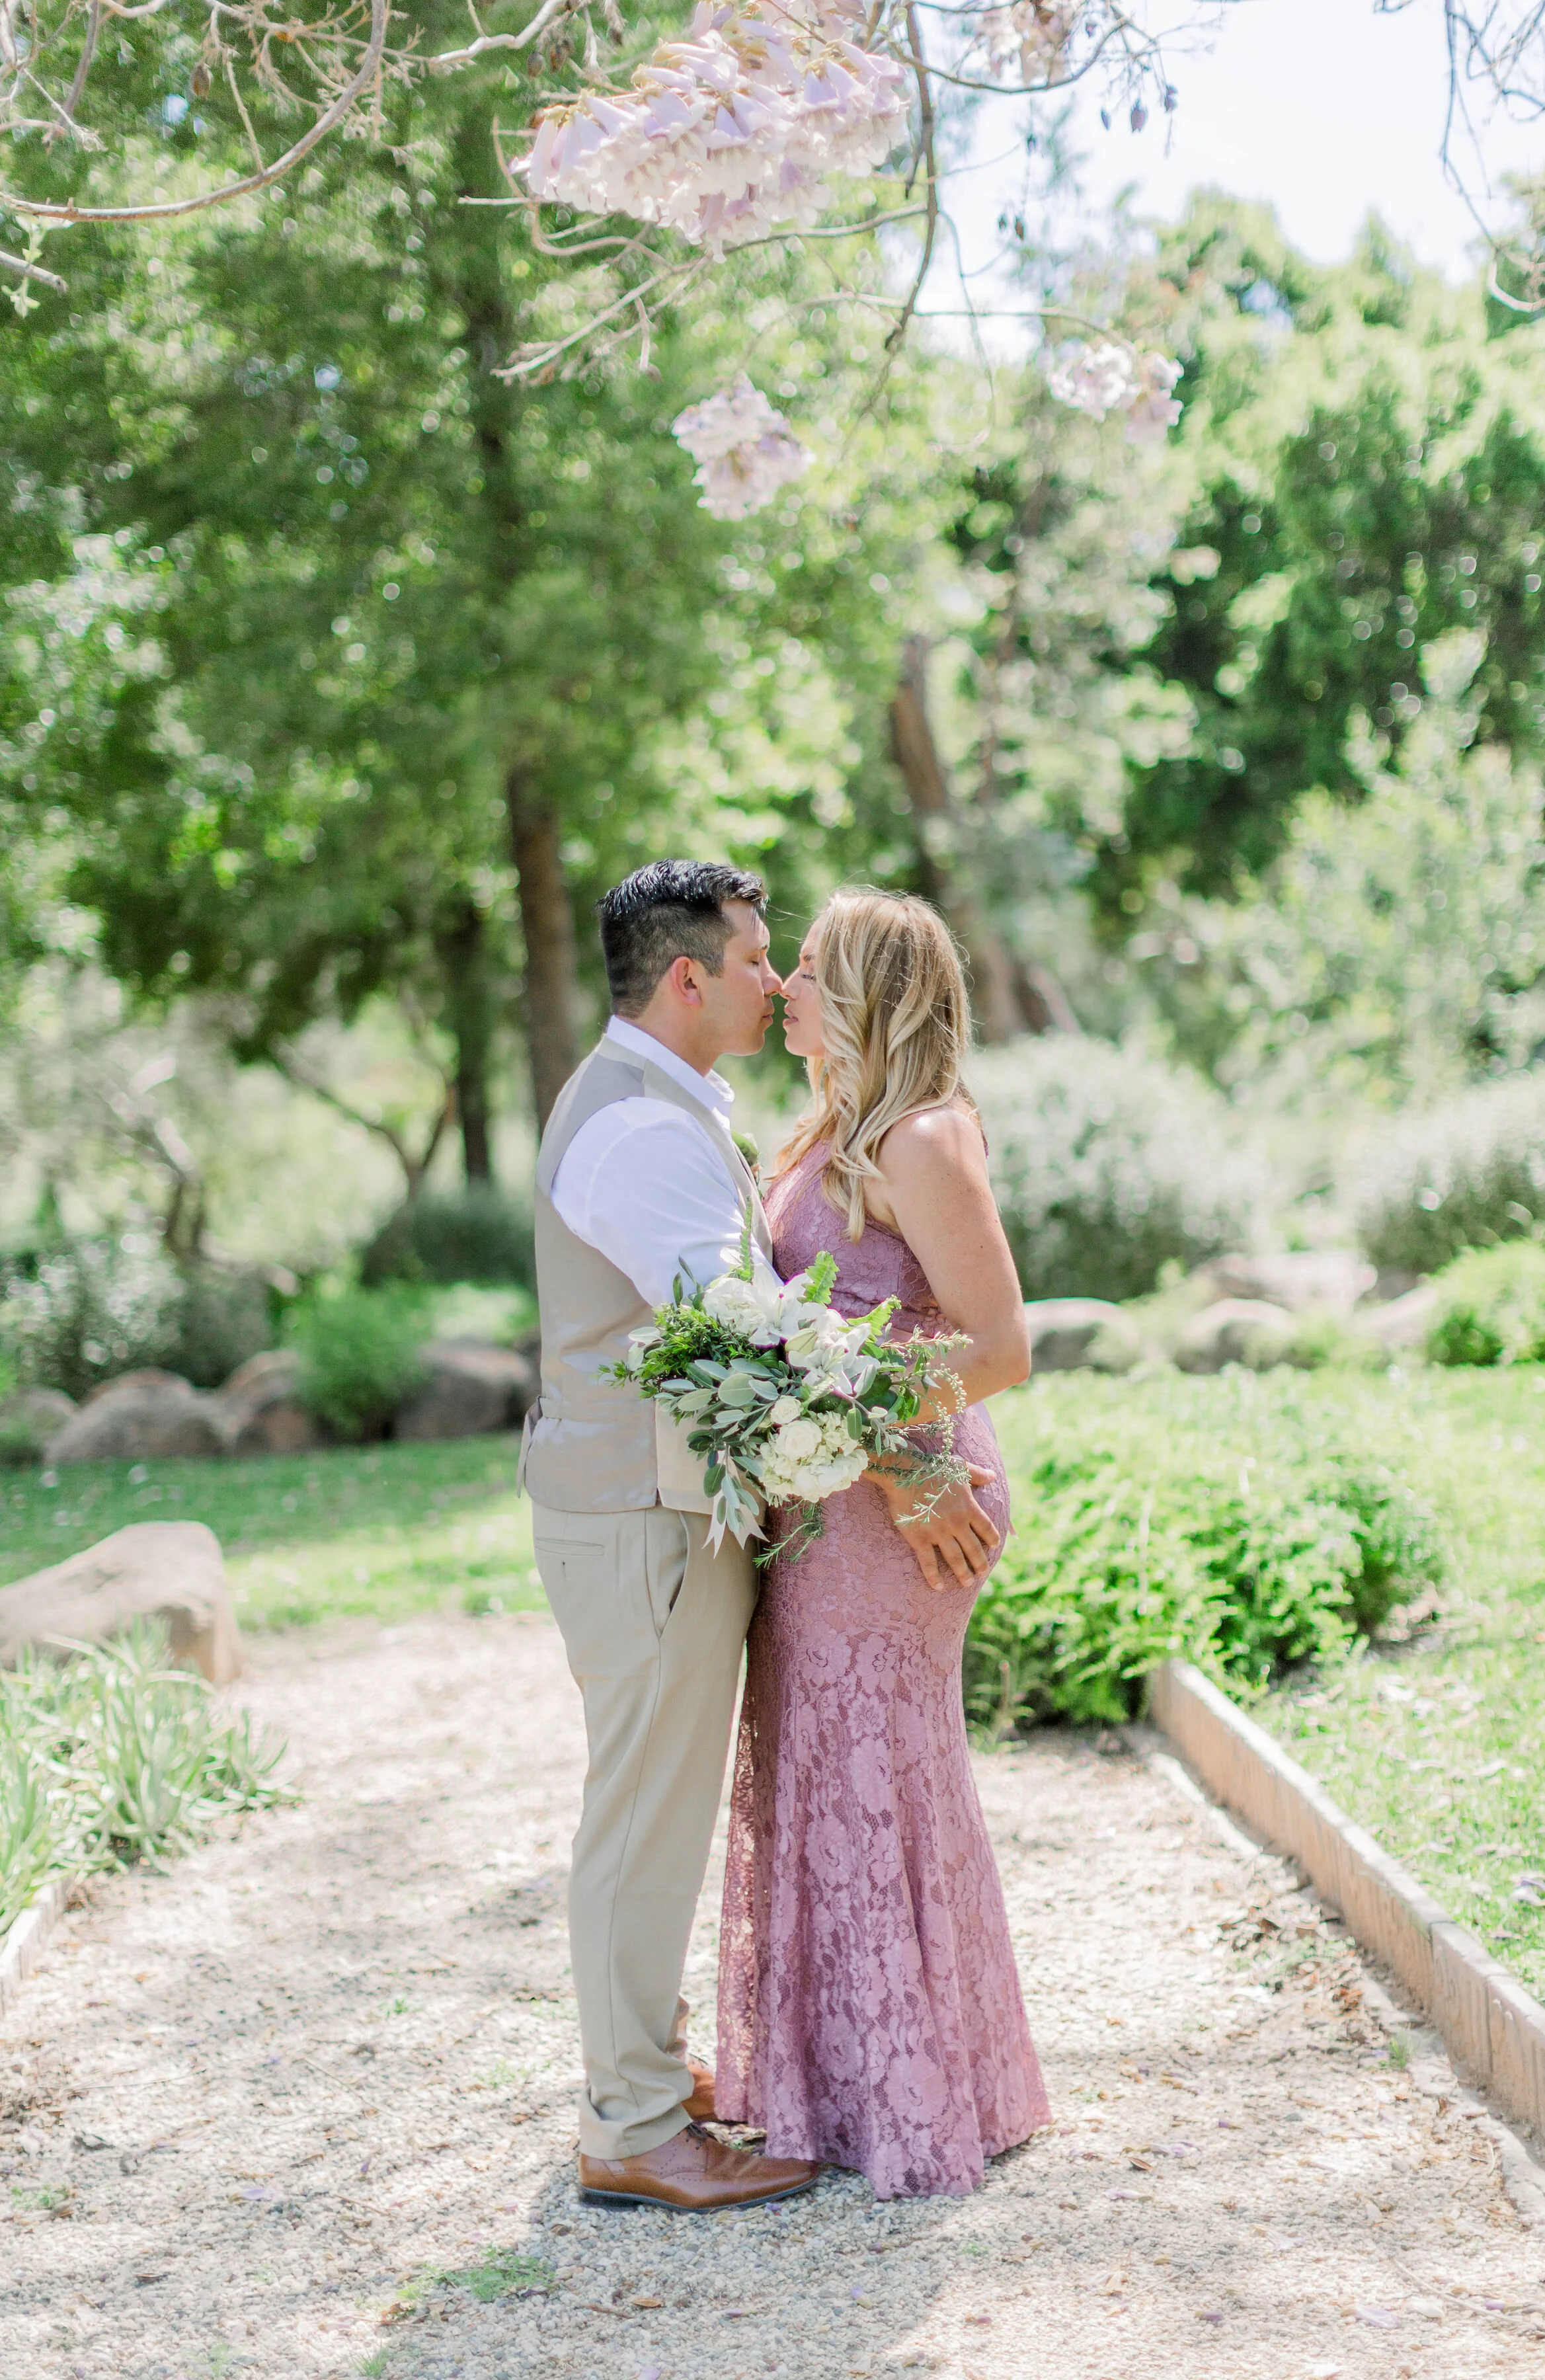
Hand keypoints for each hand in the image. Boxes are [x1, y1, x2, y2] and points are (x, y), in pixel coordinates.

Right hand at [875, 1463, 1000, 1591]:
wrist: (904, 1474)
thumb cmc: (932, 1468)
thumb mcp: (960, 1467)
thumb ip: (977, 1474)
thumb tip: (993, 1475)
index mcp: (968, 1507)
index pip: (986, 1528)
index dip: (992, 1539)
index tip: (994, 1547)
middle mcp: (956, 1523)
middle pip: (973, 1548)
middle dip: (980, 1562)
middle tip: (982, 1573)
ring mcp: (938, 1533)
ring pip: (955, 1558)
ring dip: (963, 1573)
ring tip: (967, 1583)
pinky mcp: (919, 1539)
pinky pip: (928, 1562)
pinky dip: (934, 1576)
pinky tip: (939, 1587)